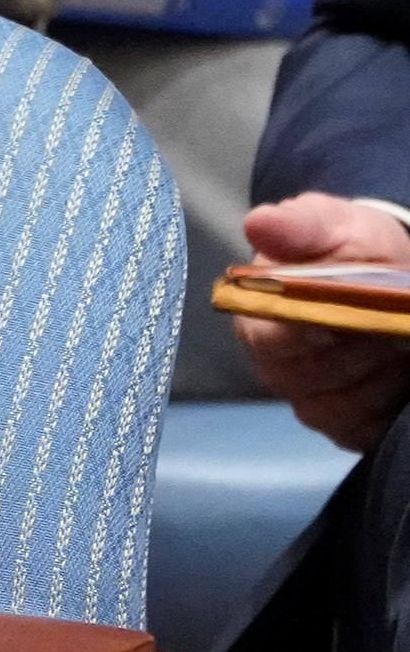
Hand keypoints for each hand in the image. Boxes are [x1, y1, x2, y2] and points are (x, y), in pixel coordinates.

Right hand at [233, 193, 409, 452]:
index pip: (270, 335)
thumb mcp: (335, 224)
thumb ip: (302, 225)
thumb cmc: (355, 248)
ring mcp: (307, 398)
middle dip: (357, 347)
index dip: (311, 326)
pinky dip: (387, 402)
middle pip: (304, 377)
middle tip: (389, 318)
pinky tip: (400, 372)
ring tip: (398, 339)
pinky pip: (360, 429)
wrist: (390, 276)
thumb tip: (258, 222)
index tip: (350, 306)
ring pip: (335, 406)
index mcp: (257, 313)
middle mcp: (274, 363)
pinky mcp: (344, 426)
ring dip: (379, 374)